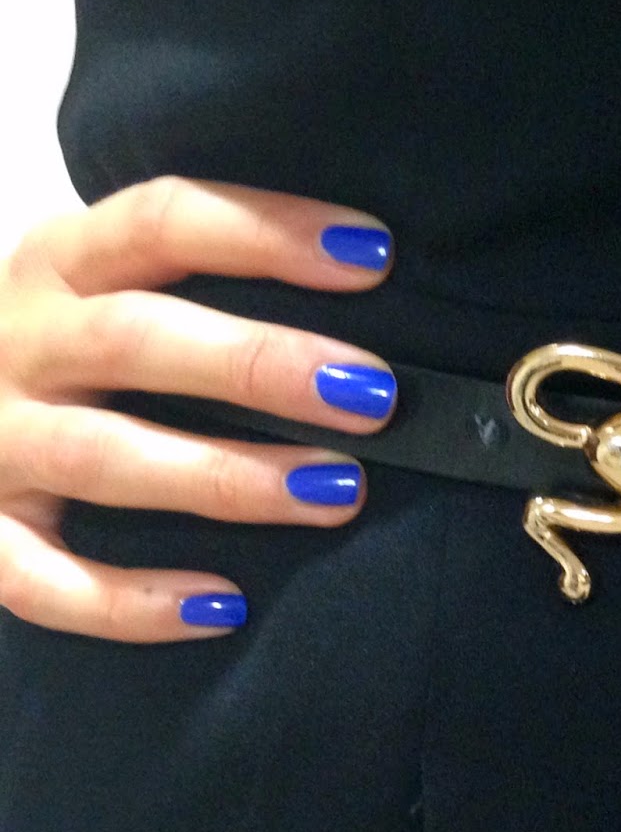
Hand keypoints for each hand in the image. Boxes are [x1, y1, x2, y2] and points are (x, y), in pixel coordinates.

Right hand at [0, 177, 398, 640]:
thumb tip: (375, 342)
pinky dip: (132, 602)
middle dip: (260, 365)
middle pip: (136, 340)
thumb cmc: (82, 356)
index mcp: (63, 263)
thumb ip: (216, 294)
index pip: (163, 221)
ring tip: (337, 492)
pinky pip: (43, 580)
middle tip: (371, 394)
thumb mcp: (120, 291)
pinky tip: (225, 610)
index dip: (268, 232)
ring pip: (102, 456)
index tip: (374, 255)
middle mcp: (18, 343)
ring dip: (225, 477)